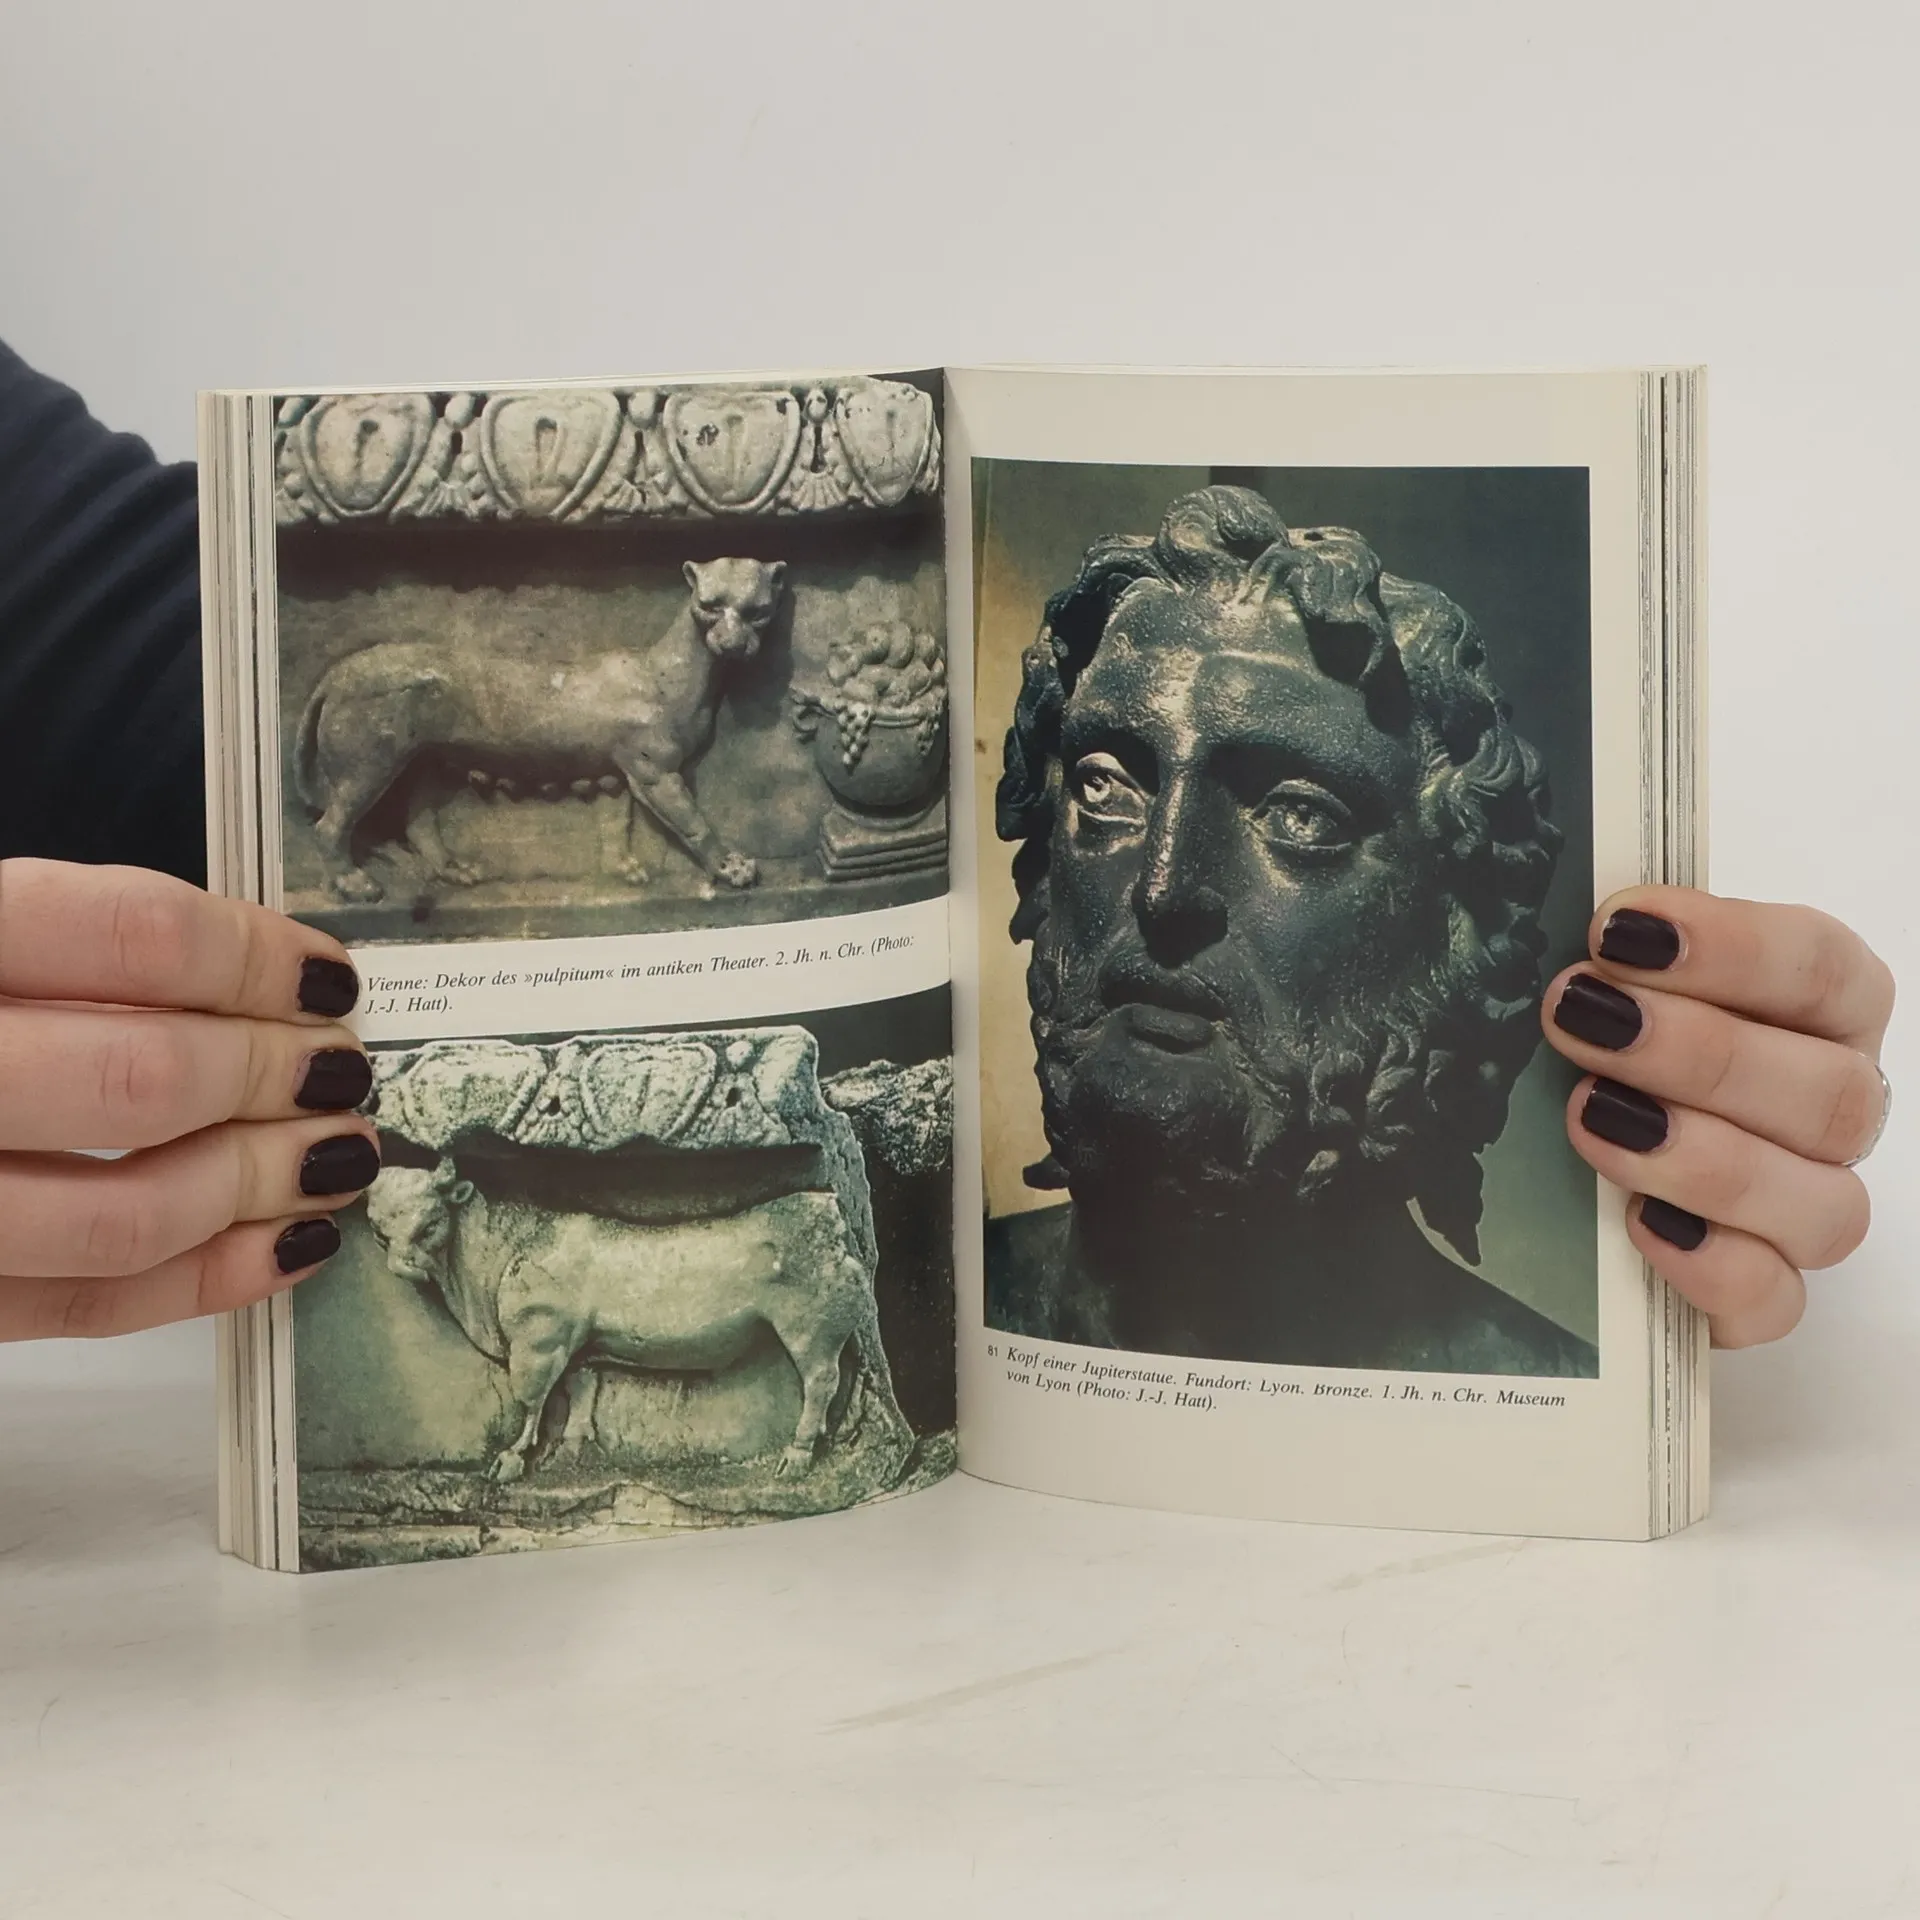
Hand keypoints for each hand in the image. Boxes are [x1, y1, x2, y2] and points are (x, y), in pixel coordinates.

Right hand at [0, 860, 377, 1339]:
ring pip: (124, 1214)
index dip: (259, 958)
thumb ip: (74, 947)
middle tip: (343, 1072)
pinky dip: (205, 1282)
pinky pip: (79, 1308)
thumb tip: (266, 978)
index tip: (328, 976)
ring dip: (262, 1186)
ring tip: (339, 1157)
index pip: (135, 936)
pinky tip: (284, 1246)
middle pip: (146, 1078)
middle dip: (277, 1078)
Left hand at [1542, 887, 1894, 1347]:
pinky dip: (1712, 1266)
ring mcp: (1808, 1211)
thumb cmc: (1603, 1043)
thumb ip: (1612, 954)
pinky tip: (1640, 1225)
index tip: (1614, 928)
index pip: (1822, 967)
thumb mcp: (1604, 985)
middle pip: (1826, 1091)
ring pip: (1820, 1204)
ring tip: (1590, 1116)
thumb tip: (1558, 916)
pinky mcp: (1761, 1297)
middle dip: (1699, 1053)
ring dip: (1703, 1158)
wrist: (1565, 1176)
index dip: (1729, 945)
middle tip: (1579, 1018)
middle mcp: (1833, 1112)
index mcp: (1820, 1012)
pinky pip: (1774, 1301)